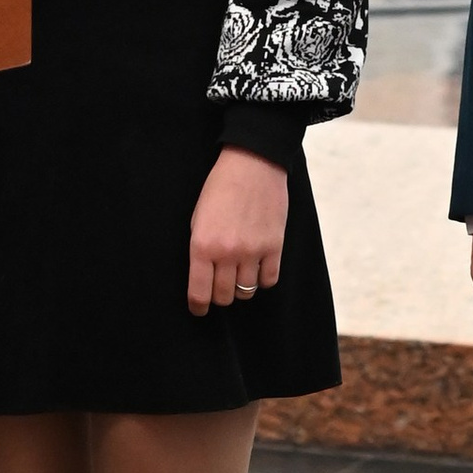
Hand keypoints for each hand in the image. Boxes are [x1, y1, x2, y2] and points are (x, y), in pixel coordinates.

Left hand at [188, 149, 288, 314]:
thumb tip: (203, 278)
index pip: (199, 293)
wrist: (252, 163)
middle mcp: (227, 253)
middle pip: (224, 296)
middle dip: (219, 296)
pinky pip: (269, 280)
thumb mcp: (197, 218)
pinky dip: (262, 279)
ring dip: (241, 288)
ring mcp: (253, 251)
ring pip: (246, 291)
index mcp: (202, 245)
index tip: (198, 309)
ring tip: (238, 274)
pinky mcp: (275, 246)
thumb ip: (200, 250)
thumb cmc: (220, 188)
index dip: (198, 307)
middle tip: (219, 288)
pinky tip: (257, 268)